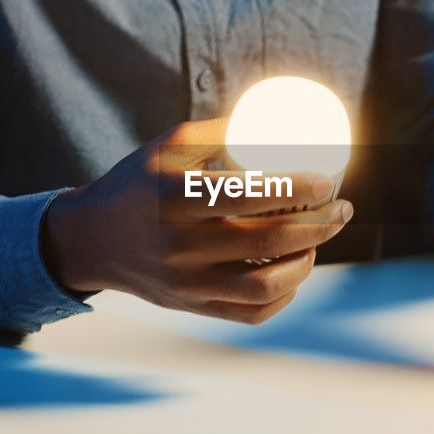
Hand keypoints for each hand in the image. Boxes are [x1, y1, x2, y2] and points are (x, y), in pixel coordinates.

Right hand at [42, 118, 352, 323]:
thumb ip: (220, 130)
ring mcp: (187, 284)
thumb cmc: (138, 184)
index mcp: (174, 198)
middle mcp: (179, 246)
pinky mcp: (192, 308)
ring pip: (265, 285)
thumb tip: (279, 121)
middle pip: (267, 242)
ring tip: (319, 240)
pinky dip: (284, 296)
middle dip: (318, 225)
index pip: (247, 196)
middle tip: (342, 209)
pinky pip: (252, 313)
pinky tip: (295, 271)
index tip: (327, 181)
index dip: (296, 189)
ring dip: (306, 262)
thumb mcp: (167, 146)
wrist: (91, 240)